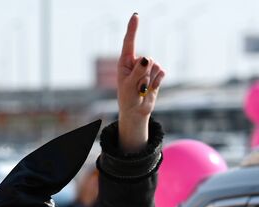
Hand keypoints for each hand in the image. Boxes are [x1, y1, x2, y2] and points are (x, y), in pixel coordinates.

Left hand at [115, 13, 163, 152]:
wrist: (136, 111)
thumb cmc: (127, 98)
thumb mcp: (129, 85)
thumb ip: (138, 71)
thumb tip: (147, 58)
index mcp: (125, 62)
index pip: (129, 42)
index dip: (133, 28)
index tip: (136, 15)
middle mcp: (137, 62)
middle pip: (148, 58)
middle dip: (144, 74)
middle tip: (137, 86)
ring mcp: (147, 67)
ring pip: (156, 66)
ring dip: (150, 80)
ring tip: (142, 89)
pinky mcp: (157, 73)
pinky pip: (162, 72)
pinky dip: (157, 82)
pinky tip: (150, 89)